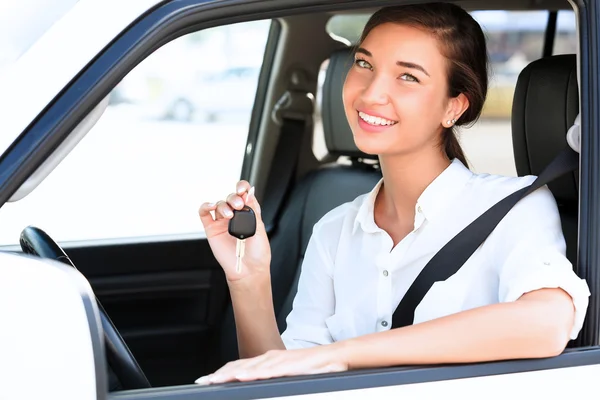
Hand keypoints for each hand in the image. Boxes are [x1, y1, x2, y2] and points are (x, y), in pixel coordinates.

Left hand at [195, 346, 347, 384]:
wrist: (333, 357)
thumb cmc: (312, 367)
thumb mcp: (286, 373)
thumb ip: (271, 377)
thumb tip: (257, 383)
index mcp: (268, 360)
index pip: (239, 366)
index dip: (222, 373)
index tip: (207, 380)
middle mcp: (269, 358)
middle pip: (238, 367)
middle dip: (218, 374)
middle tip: (202, 382)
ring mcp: (277, 361)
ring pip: (248, 368)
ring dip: (229, 374)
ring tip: (214, 380)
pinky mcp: (287, 366)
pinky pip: (266, 370)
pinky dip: (252, 374)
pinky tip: (241, 377)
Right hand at [199, 180, 270, 281]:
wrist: (248, 270)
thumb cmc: (257, 253)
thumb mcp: (260, 229)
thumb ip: (253, 211)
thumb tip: (249, 194)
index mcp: (248, 214)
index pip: (243, 195)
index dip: (242, 188)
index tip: (242, 189)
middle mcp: (235, 216)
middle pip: (230, 198)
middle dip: (234, 198)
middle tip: (238, 205)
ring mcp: (222, 222)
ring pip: (219, 204)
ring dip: (223, 205)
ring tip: (229, 215)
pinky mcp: (211, 229)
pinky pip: (205, 213)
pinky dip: (206, 206)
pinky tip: (211, 206)